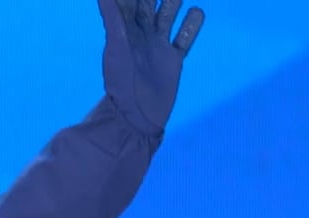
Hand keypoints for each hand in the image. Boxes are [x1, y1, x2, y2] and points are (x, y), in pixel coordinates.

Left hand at [99, 0, 204, 136]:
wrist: (135, 116)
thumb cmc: (120, 82)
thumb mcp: (116, 45)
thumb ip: (112, 18)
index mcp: (125, 30)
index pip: (131, 1)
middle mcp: (141, 35)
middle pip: (151, 3)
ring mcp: (158, 47)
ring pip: (169, 15)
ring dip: (174, 2)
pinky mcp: (173, 60)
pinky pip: (185, 37)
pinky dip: (192, 25)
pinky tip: (196, 13)